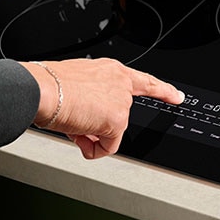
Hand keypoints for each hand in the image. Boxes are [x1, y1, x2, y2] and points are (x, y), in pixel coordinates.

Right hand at [21, 58, 184, 159]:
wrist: (41, 90)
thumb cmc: (49, 85)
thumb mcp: (76, 84)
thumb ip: (93, 99)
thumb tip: (88, 125)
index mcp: (111, 70)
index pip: (144, 81)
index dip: (164, 90)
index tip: (177, 97)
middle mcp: (120, 83)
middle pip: (119, 116)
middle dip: (97, 125)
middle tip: (75, 120)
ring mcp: (122, 103)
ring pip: (110, 132)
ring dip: (89, 135)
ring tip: (71, 122)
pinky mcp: (117, 121)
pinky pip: (107, 146)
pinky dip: (93, 149)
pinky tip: (78, 136)